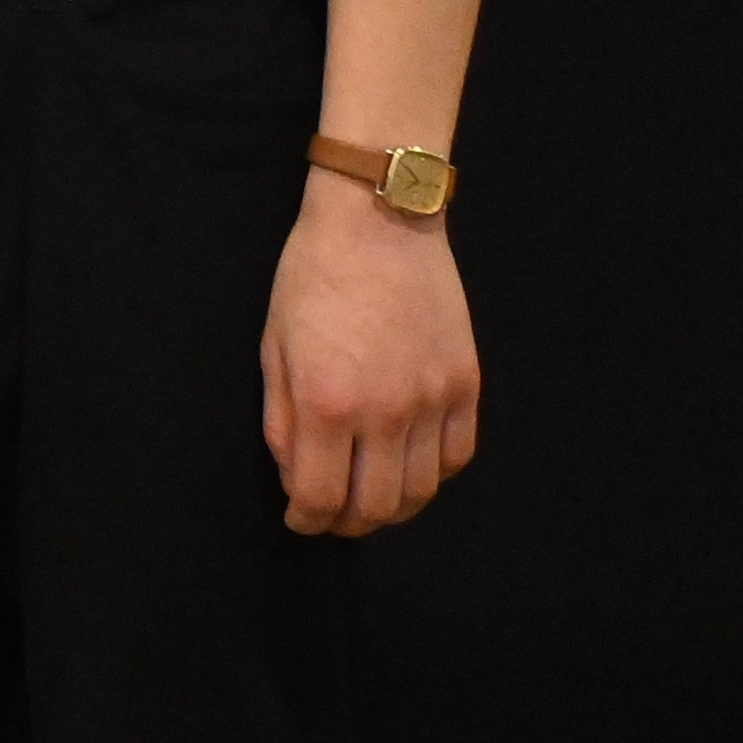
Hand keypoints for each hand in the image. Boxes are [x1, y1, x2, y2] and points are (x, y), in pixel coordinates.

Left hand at [260, 180, 477, 534]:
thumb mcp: (275, 347)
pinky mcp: (466, 383)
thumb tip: (297, 479)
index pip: (321, 498)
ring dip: (392, 506)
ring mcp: (434, 399)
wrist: (378, 219)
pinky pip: (457, 456)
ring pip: (422, 491)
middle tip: (333, 516)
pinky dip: (433, 474)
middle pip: (377, 507)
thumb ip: (284, 422)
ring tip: (370, 496)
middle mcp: (387, 410)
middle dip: (348, 523)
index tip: (300, 519)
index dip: (308, 520)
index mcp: (329, 402)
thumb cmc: (312, 276)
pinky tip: (410, 463)